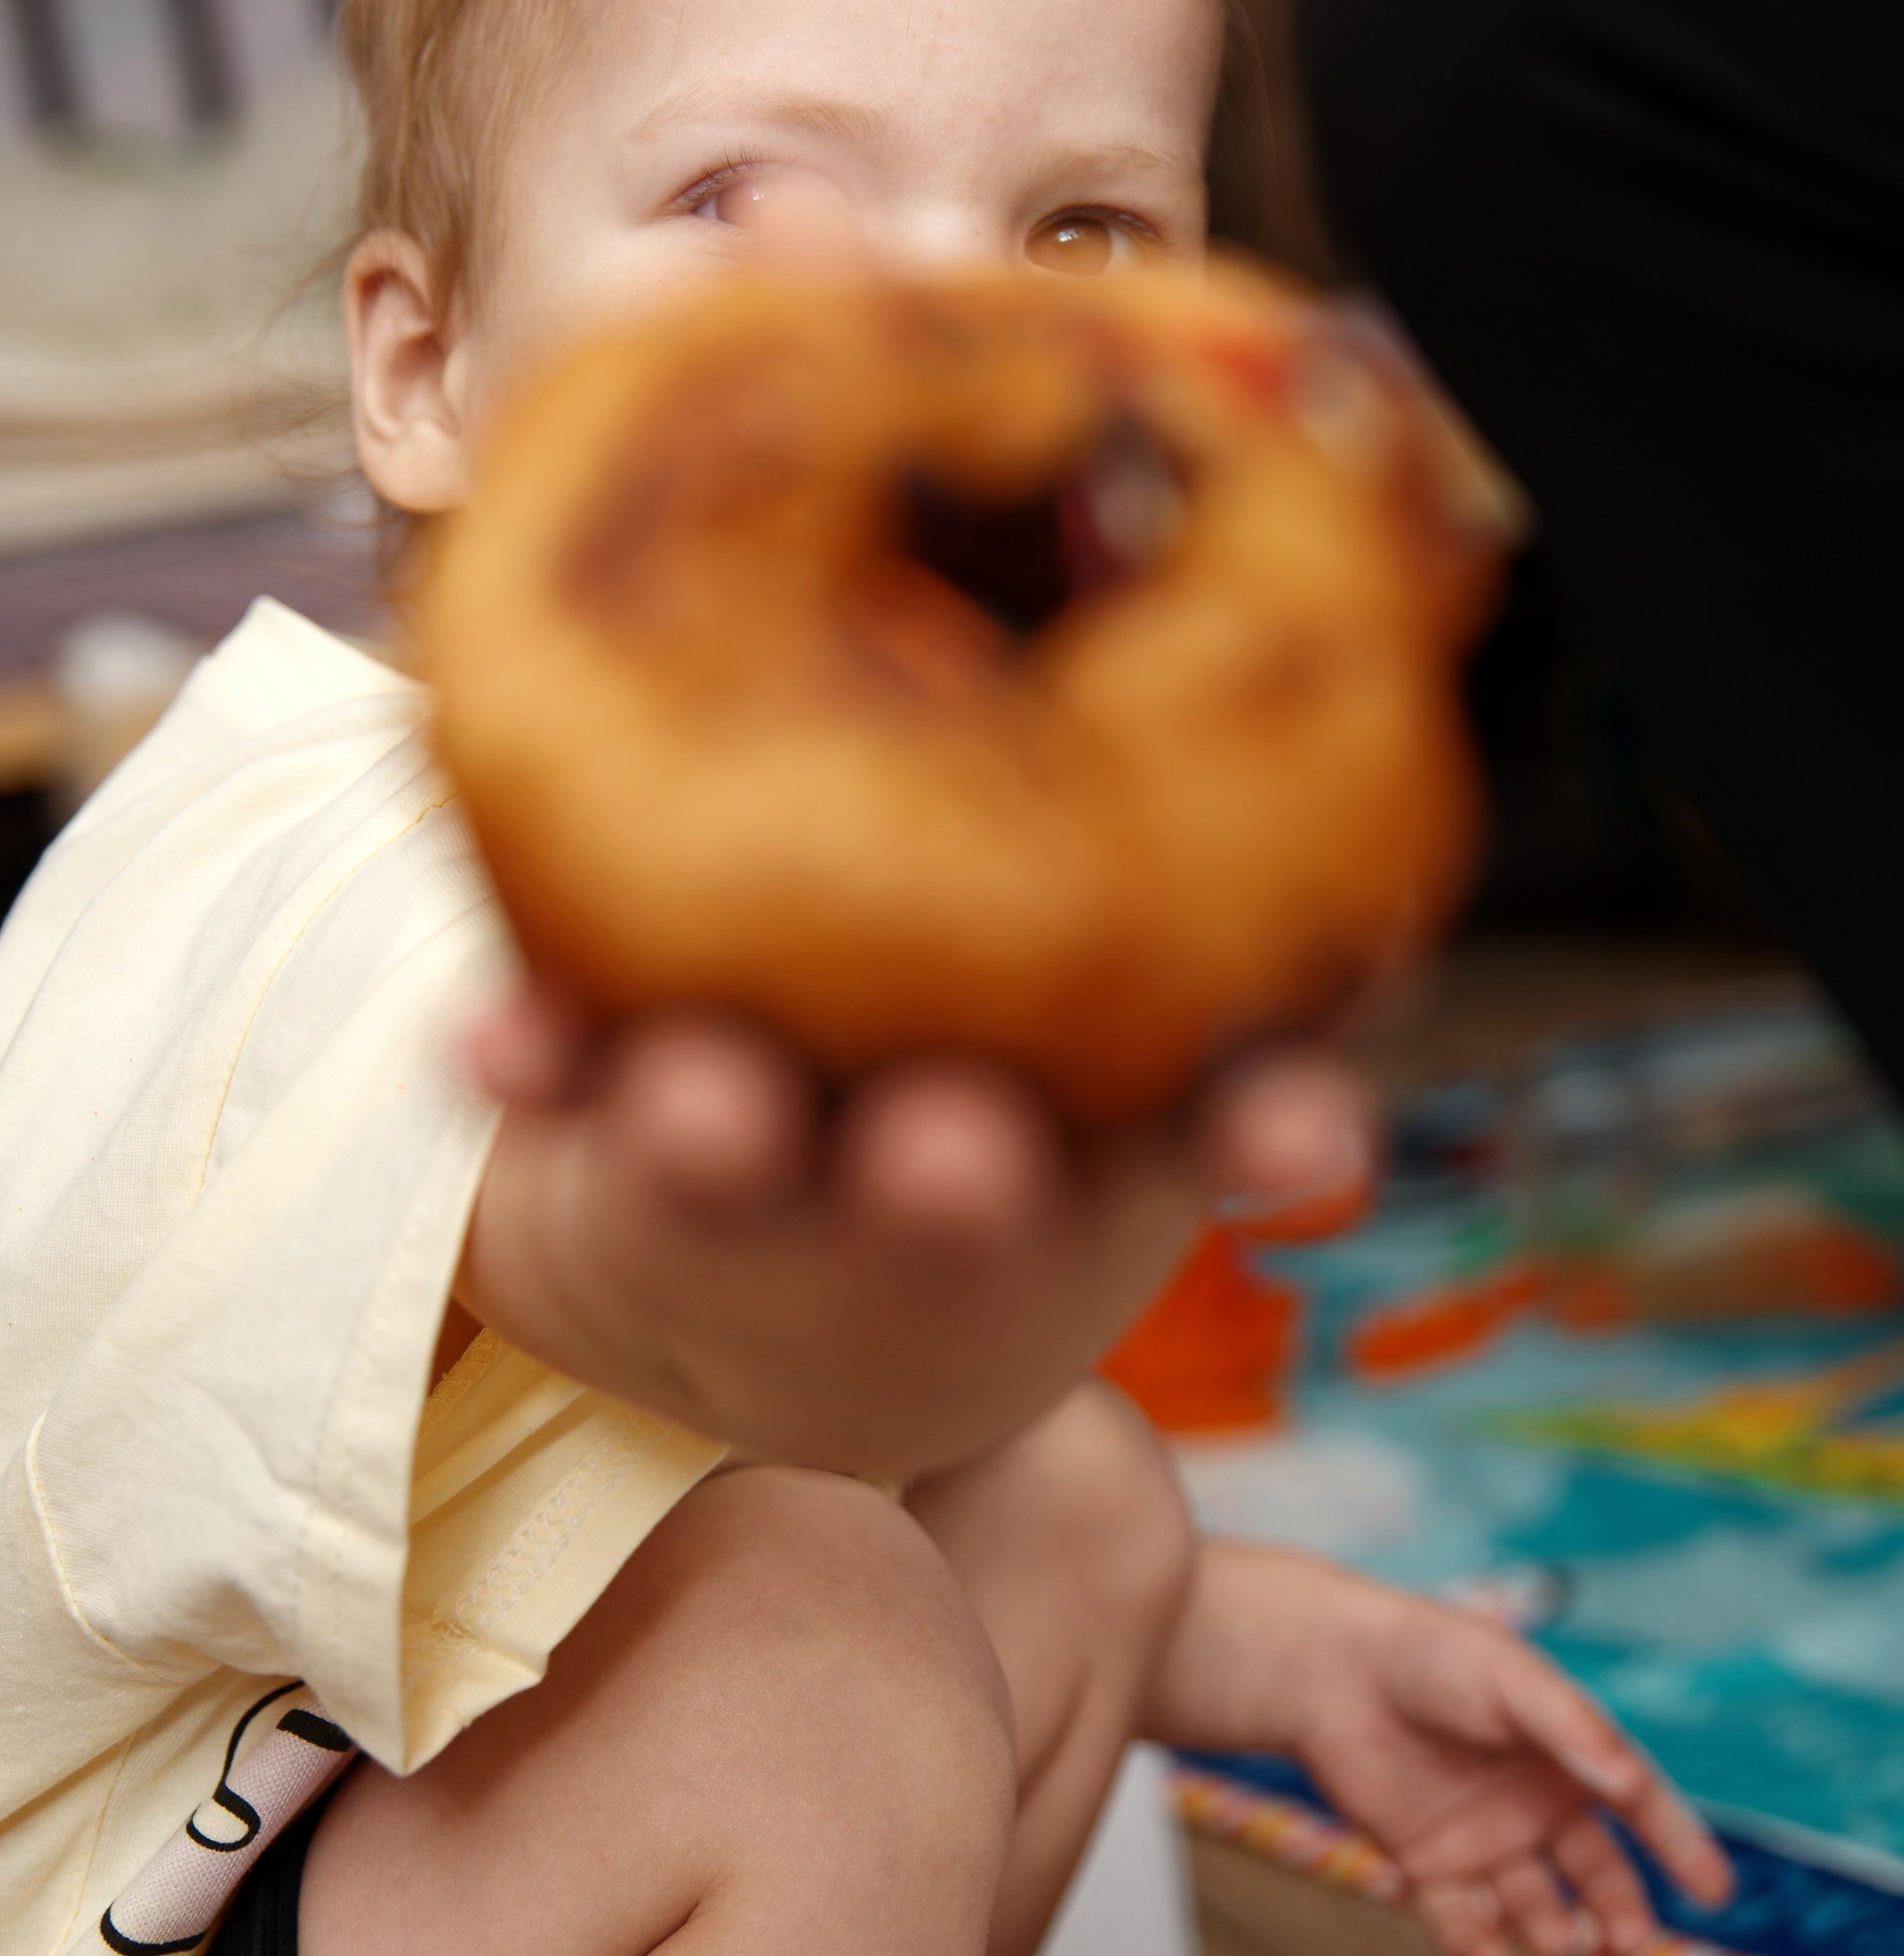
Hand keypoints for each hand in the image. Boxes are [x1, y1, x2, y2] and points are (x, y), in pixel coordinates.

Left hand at [454, 982, 1374, 1482]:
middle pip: (969, 1206)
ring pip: (752, 1188)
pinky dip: (539, 1073)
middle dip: (955, 1187)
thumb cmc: (1002, 1087)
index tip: (1303, 1144)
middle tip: (950, 1152)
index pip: (1228, 1128)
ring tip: (688, 1096)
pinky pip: (570, 1121)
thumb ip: (1210, 900)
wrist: (778, 1302)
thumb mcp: (1136, 1043)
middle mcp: (958, 1201)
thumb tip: (1360, 653)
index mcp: (1119, 1151)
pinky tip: (491, 1034)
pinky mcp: (624, 1187)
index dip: (1273, 1133)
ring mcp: (785, 1208)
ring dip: (720, 1145)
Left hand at [1150, 1542, 1732, 1955]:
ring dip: (1547, 1929)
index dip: (1680, 1847)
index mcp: (1569, 1753)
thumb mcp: (1511, 1679)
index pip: (1641, 1806)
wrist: (1331, 1668)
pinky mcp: (1426, 1862)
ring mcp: (1483, 1837)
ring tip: (1553, 1940)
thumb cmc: (1430, 1654)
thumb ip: (1570, 1730)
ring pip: (1532, 1904)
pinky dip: (1474, 1945)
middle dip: (1616, 1911)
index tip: (1715, 1892)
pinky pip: (1460, 1917)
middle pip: (1594, 1873)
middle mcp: (1535, 1803)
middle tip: (1626, 1945)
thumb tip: (1629, 1786)